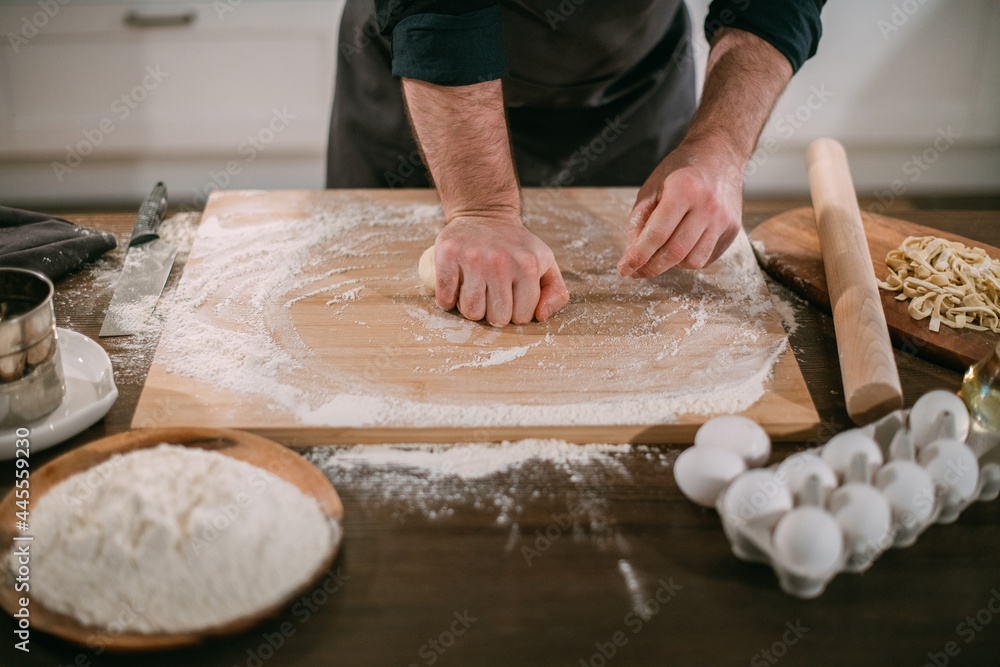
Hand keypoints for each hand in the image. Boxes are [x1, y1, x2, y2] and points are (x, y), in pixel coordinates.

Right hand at [434, 214, 569, 325]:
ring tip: (476, 290)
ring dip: (472, 307)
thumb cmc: (517, 246)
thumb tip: (540, 316)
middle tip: (493, 294)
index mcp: (527, 266)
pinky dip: (448, 300)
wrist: (485, 214)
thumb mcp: (546, 263)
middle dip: (495, 312)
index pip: (522, 317)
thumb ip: (556, 292)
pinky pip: (444, 298)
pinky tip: (457, 287)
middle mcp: (500, 262)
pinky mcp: (447, 255)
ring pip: (470, 312)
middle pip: (496, 319)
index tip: (512, 295)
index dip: (517, 311)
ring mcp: (471, 258)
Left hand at [617, 138, 743, 277]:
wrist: (720, 154)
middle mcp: (708, 206)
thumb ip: (640, 219)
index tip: (624, 268)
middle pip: (675, 252)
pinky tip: (681, 244)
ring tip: (661, 252)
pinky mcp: (733, 229)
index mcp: (684, 189)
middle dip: (651, 267)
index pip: (657, 234)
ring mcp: (724, 219)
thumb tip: (635, 254)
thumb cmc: (681, 169)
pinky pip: (707, 258)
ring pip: (693, 261)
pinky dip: (689, 259)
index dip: (638, 256)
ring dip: (672, 264)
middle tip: (636, 271)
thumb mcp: (652, 186)